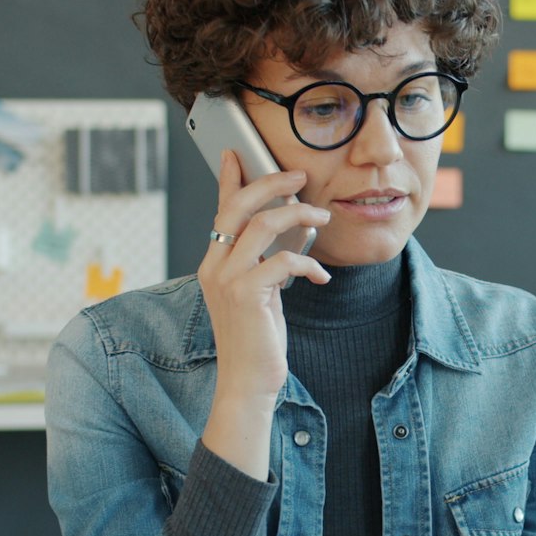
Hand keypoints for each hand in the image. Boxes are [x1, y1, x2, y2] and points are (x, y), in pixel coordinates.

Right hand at [197, 149, 330, 475]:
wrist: (248, 382)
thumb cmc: (258, 338)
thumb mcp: (260, 292)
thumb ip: (266, 260)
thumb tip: (292, 226)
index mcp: (214, 263)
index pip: (221, 211)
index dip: (230, 180)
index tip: (237, 153)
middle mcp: (214, 266)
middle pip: (238, 207)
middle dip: (270, 184)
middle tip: (300, 175)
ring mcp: (228, 281)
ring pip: (261, 226)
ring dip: (297, 216)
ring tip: (321, 217)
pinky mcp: (247, 296)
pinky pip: (282, 261)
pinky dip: (308, 263)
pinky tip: (321, 277)